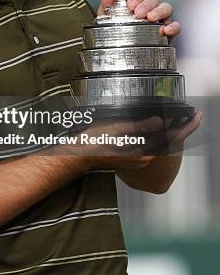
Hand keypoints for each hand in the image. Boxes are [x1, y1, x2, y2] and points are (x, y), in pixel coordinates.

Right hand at [52, 110, 201, 171]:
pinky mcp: (131, 157)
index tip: (197, 116)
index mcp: (142, 152)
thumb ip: (139, 126)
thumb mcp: (116, 128)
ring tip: (180, 119)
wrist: (78, 155)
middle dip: (182, 128)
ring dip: (171, 131)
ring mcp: (137, 159)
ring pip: (160, 144)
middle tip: (193, 115)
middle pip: (169, 142)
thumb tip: (160, 121)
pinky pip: (150, 145)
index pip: (171, 138)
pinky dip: (159, 136)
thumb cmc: (94, 142)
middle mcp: (142, 158)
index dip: (187, 127)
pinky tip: (158, 128)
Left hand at [97, 0, 180, 38]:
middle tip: (138, 13)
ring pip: (166, 8)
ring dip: (159, 11)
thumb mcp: (108, 17)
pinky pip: (176, 25)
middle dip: (146, 4)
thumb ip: (107, 3)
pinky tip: (165, 30)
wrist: (123, 52)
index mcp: (135, 1)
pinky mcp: (168, 31)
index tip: (130, 4)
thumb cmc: (116, 30)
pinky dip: (173, 27)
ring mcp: (160, 18)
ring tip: (151, 18)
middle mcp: (149, 7)